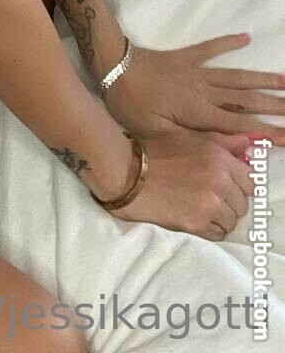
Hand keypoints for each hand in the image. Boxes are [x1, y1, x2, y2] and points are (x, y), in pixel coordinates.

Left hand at [99, 35, 284, 144]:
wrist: (112, 67)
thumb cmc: (130, 104)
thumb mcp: (158, 132)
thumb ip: (192, 140)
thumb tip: (225, 146)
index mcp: (199, 113)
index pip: (240, 125)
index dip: (267, 131)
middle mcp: (204, 91)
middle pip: (246, 99)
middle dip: (274, 106)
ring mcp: (196, 71)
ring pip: (236, 76)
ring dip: (262, 78)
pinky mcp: (184, 57)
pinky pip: (210, 48)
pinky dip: (228, 43)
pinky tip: (246, 37)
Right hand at [105, 129, 256, 240]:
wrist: (125, 173)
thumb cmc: (154, 153)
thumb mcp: (187, 139)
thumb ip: (221, 142)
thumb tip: (247, 146)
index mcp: (219, 157)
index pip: (249, 180)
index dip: (236, 184)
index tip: (223, 186)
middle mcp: (220, 180)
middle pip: (242, 203)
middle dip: (229, 202)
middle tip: (208, 198)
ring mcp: (210, 204)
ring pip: (232, 221)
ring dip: (219, 218)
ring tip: (200, 209)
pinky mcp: (198, 224)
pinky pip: (218, 234)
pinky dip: (210, 230)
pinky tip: (195, 219)